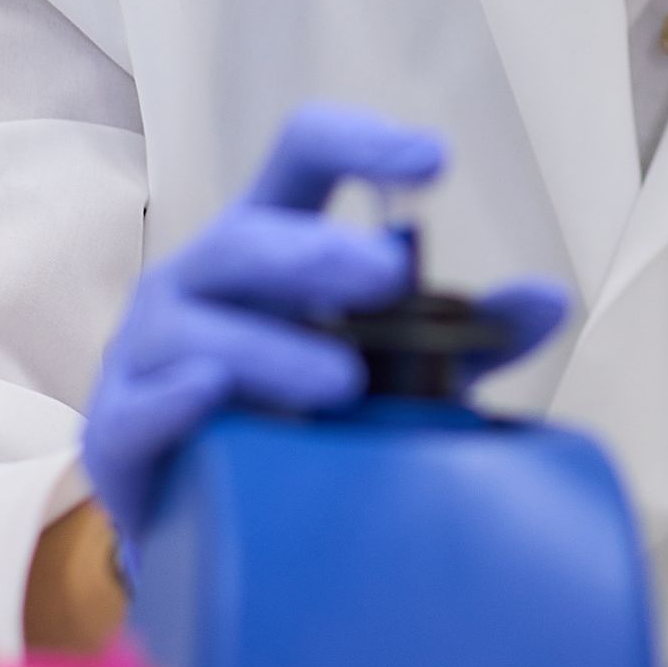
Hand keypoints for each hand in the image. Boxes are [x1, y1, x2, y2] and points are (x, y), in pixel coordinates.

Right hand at [81, 102, 565, 544]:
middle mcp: (200, 279)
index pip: (302, 157)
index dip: (361, 144)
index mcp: (268, 244)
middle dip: (318, 255)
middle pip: (249, 238)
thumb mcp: (390, 369)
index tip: (433, 161)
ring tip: (343, 381)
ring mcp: (150, 352)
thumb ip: (461, 335)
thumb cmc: (298, 416)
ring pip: (198, 326)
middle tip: (387, 278)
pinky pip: (140, 407)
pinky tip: (213, 393)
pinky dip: (177, 399)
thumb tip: (549, 300)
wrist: (205, 522)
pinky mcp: (118, 432)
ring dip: (271, 348)